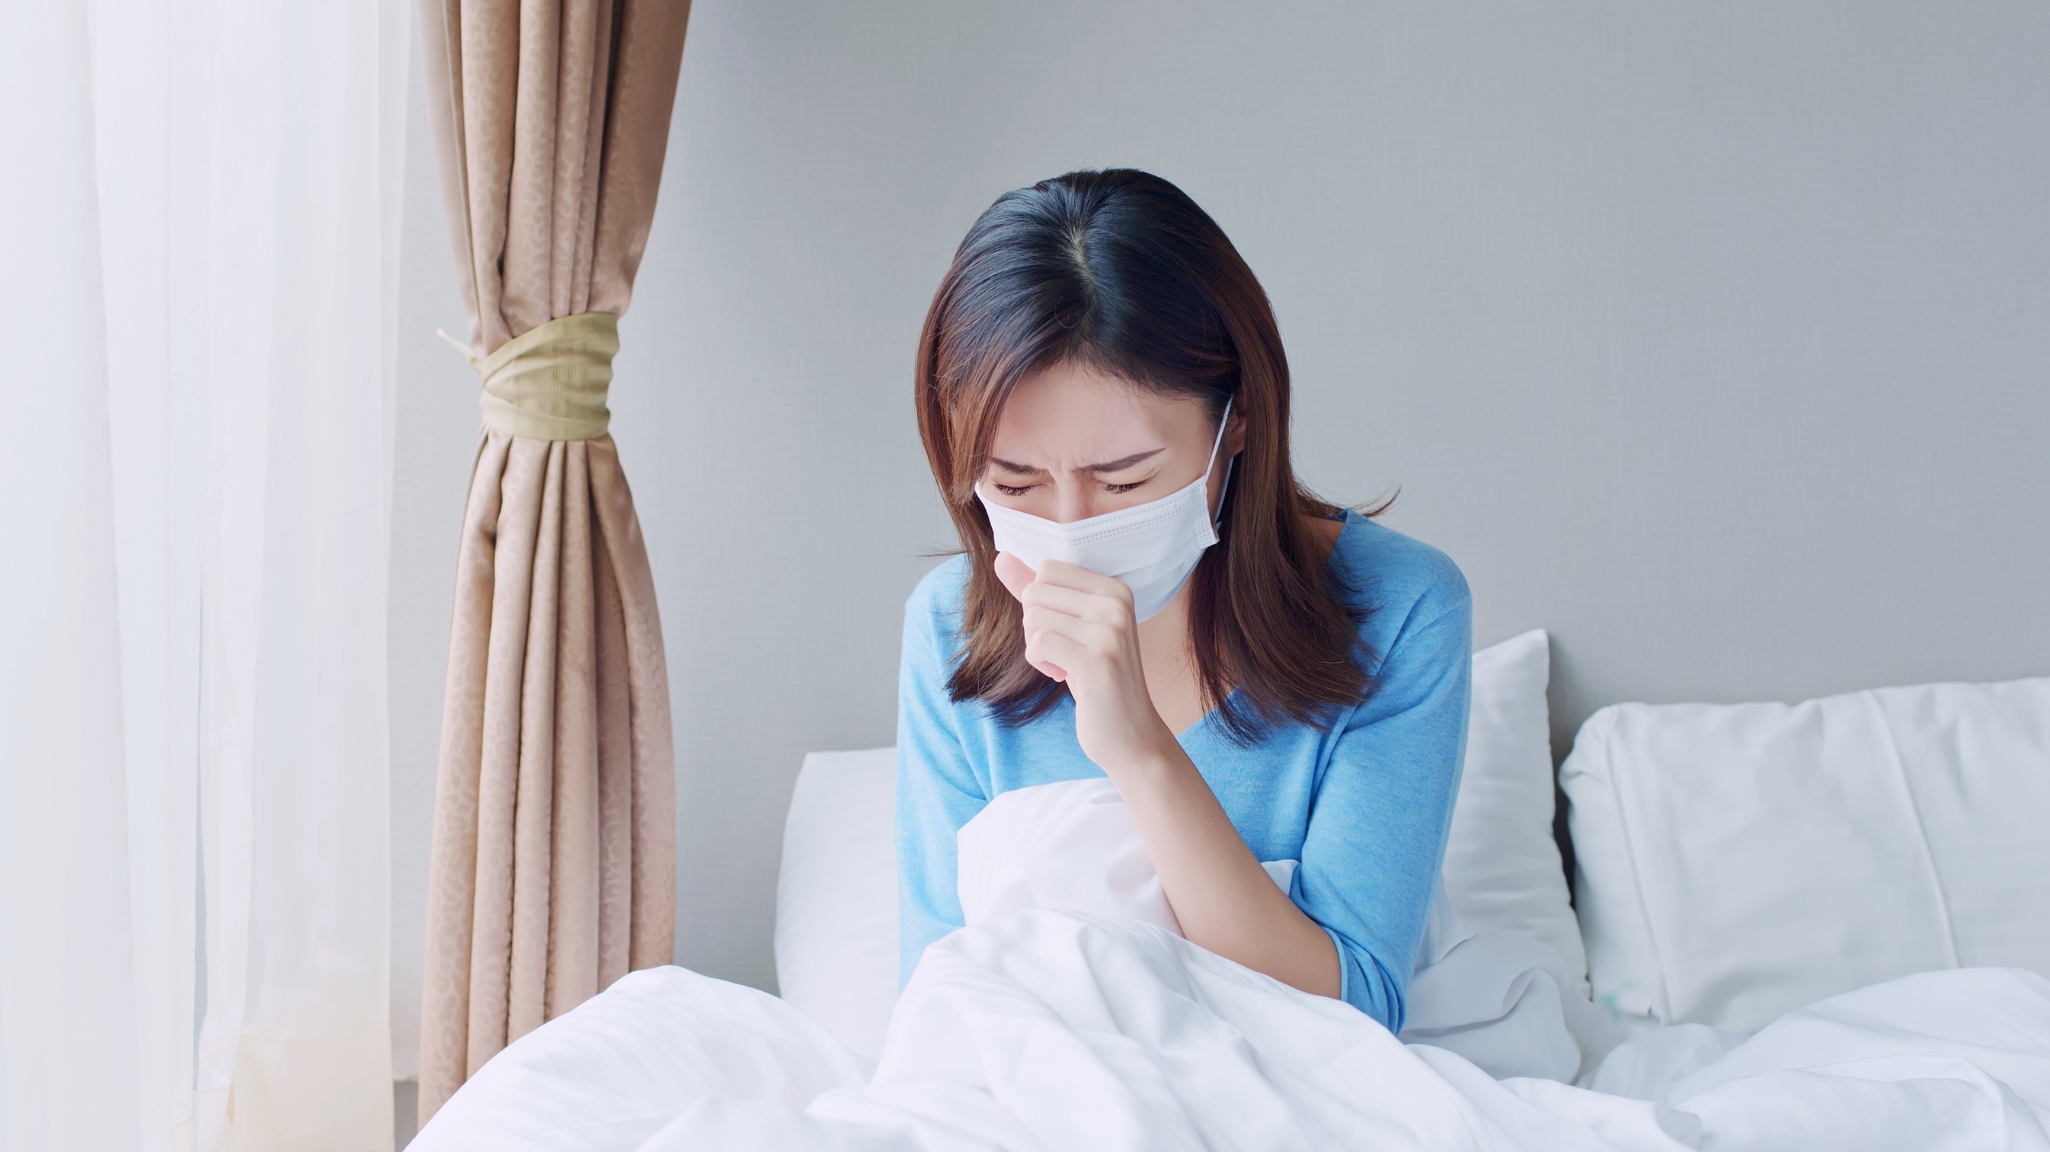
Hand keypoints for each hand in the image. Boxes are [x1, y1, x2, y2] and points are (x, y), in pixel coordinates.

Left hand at [994, 552, 1176, 774]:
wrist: (1131, 733)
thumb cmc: (1096, 678)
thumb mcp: (1068, 627)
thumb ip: (1037, 591)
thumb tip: (1001, 558)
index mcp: (1115, 589)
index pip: (1047, 569)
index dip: (1041, 602)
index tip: (1063, 631)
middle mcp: (1116, 604)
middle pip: (1036, 592)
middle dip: (1035, 625)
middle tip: (1062, 652)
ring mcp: (1110, 632)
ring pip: (1033, 617)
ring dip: (1037, 648)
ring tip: (1064, 665)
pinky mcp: (1097, 661)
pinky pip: (1038, 644)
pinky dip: (1039, 663)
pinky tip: (1062, 676)